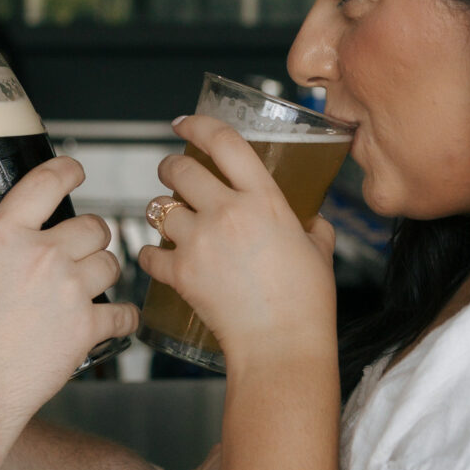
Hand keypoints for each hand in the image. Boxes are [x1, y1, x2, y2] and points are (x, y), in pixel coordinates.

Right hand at [0, 157, 134, 416]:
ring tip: (87, 291)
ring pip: (112, 263)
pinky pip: (124, 312)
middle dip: (92, 238)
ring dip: (104, 274)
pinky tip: (114, 323)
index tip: (76, 169)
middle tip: (82, 253)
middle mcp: (39, 254)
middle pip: (93, 225)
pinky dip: (123, 319)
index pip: (46, 182)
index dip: (68, 170)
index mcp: (0, 235)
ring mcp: (67, 289)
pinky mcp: (87, 326)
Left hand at [132, 116, 338, 367]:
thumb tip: (313, 224)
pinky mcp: (181, 273)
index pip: (224, 142)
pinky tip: (159, 260)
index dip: (198, 125)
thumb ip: (314, 229)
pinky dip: (150, 257)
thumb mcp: (320, 252)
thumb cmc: (306, 304)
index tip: (185, 124)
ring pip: (159, 209)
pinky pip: (149, 254)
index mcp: (264, 199)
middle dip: (169, 167)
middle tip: (172, 174)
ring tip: (169, 220)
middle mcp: (228, 212)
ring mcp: (201, 242)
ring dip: (160, 212)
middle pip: (179, 169)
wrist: (282, 345)